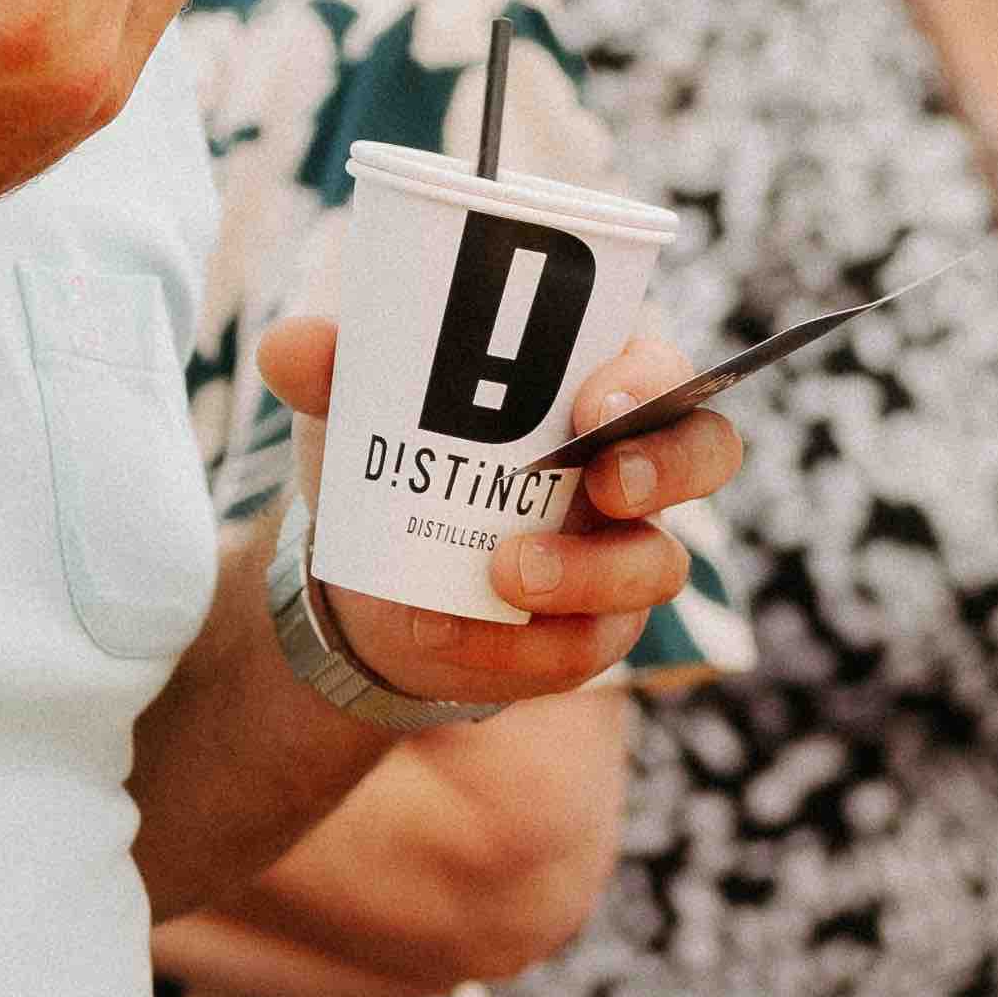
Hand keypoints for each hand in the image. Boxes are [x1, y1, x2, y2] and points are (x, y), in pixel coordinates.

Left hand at [256, 317, 742, 709]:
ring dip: (586, 574)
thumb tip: (291, 347)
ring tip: (502, 573)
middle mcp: (630, 467)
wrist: (366, 577)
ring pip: (657, 566)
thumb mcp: (353, 407)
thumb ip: (329, 369)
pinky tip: (446, 633)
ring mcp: (624, 555)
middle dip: (663, 471)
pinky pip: (582, 649)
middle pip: (706, 455)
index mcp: (595, 388)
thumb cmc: (392, 455)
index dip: (649, 382)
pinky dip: (516, 646)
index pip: (663, 370)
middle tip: (599, 487)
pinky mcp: (591, 633)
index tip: (593, 404)